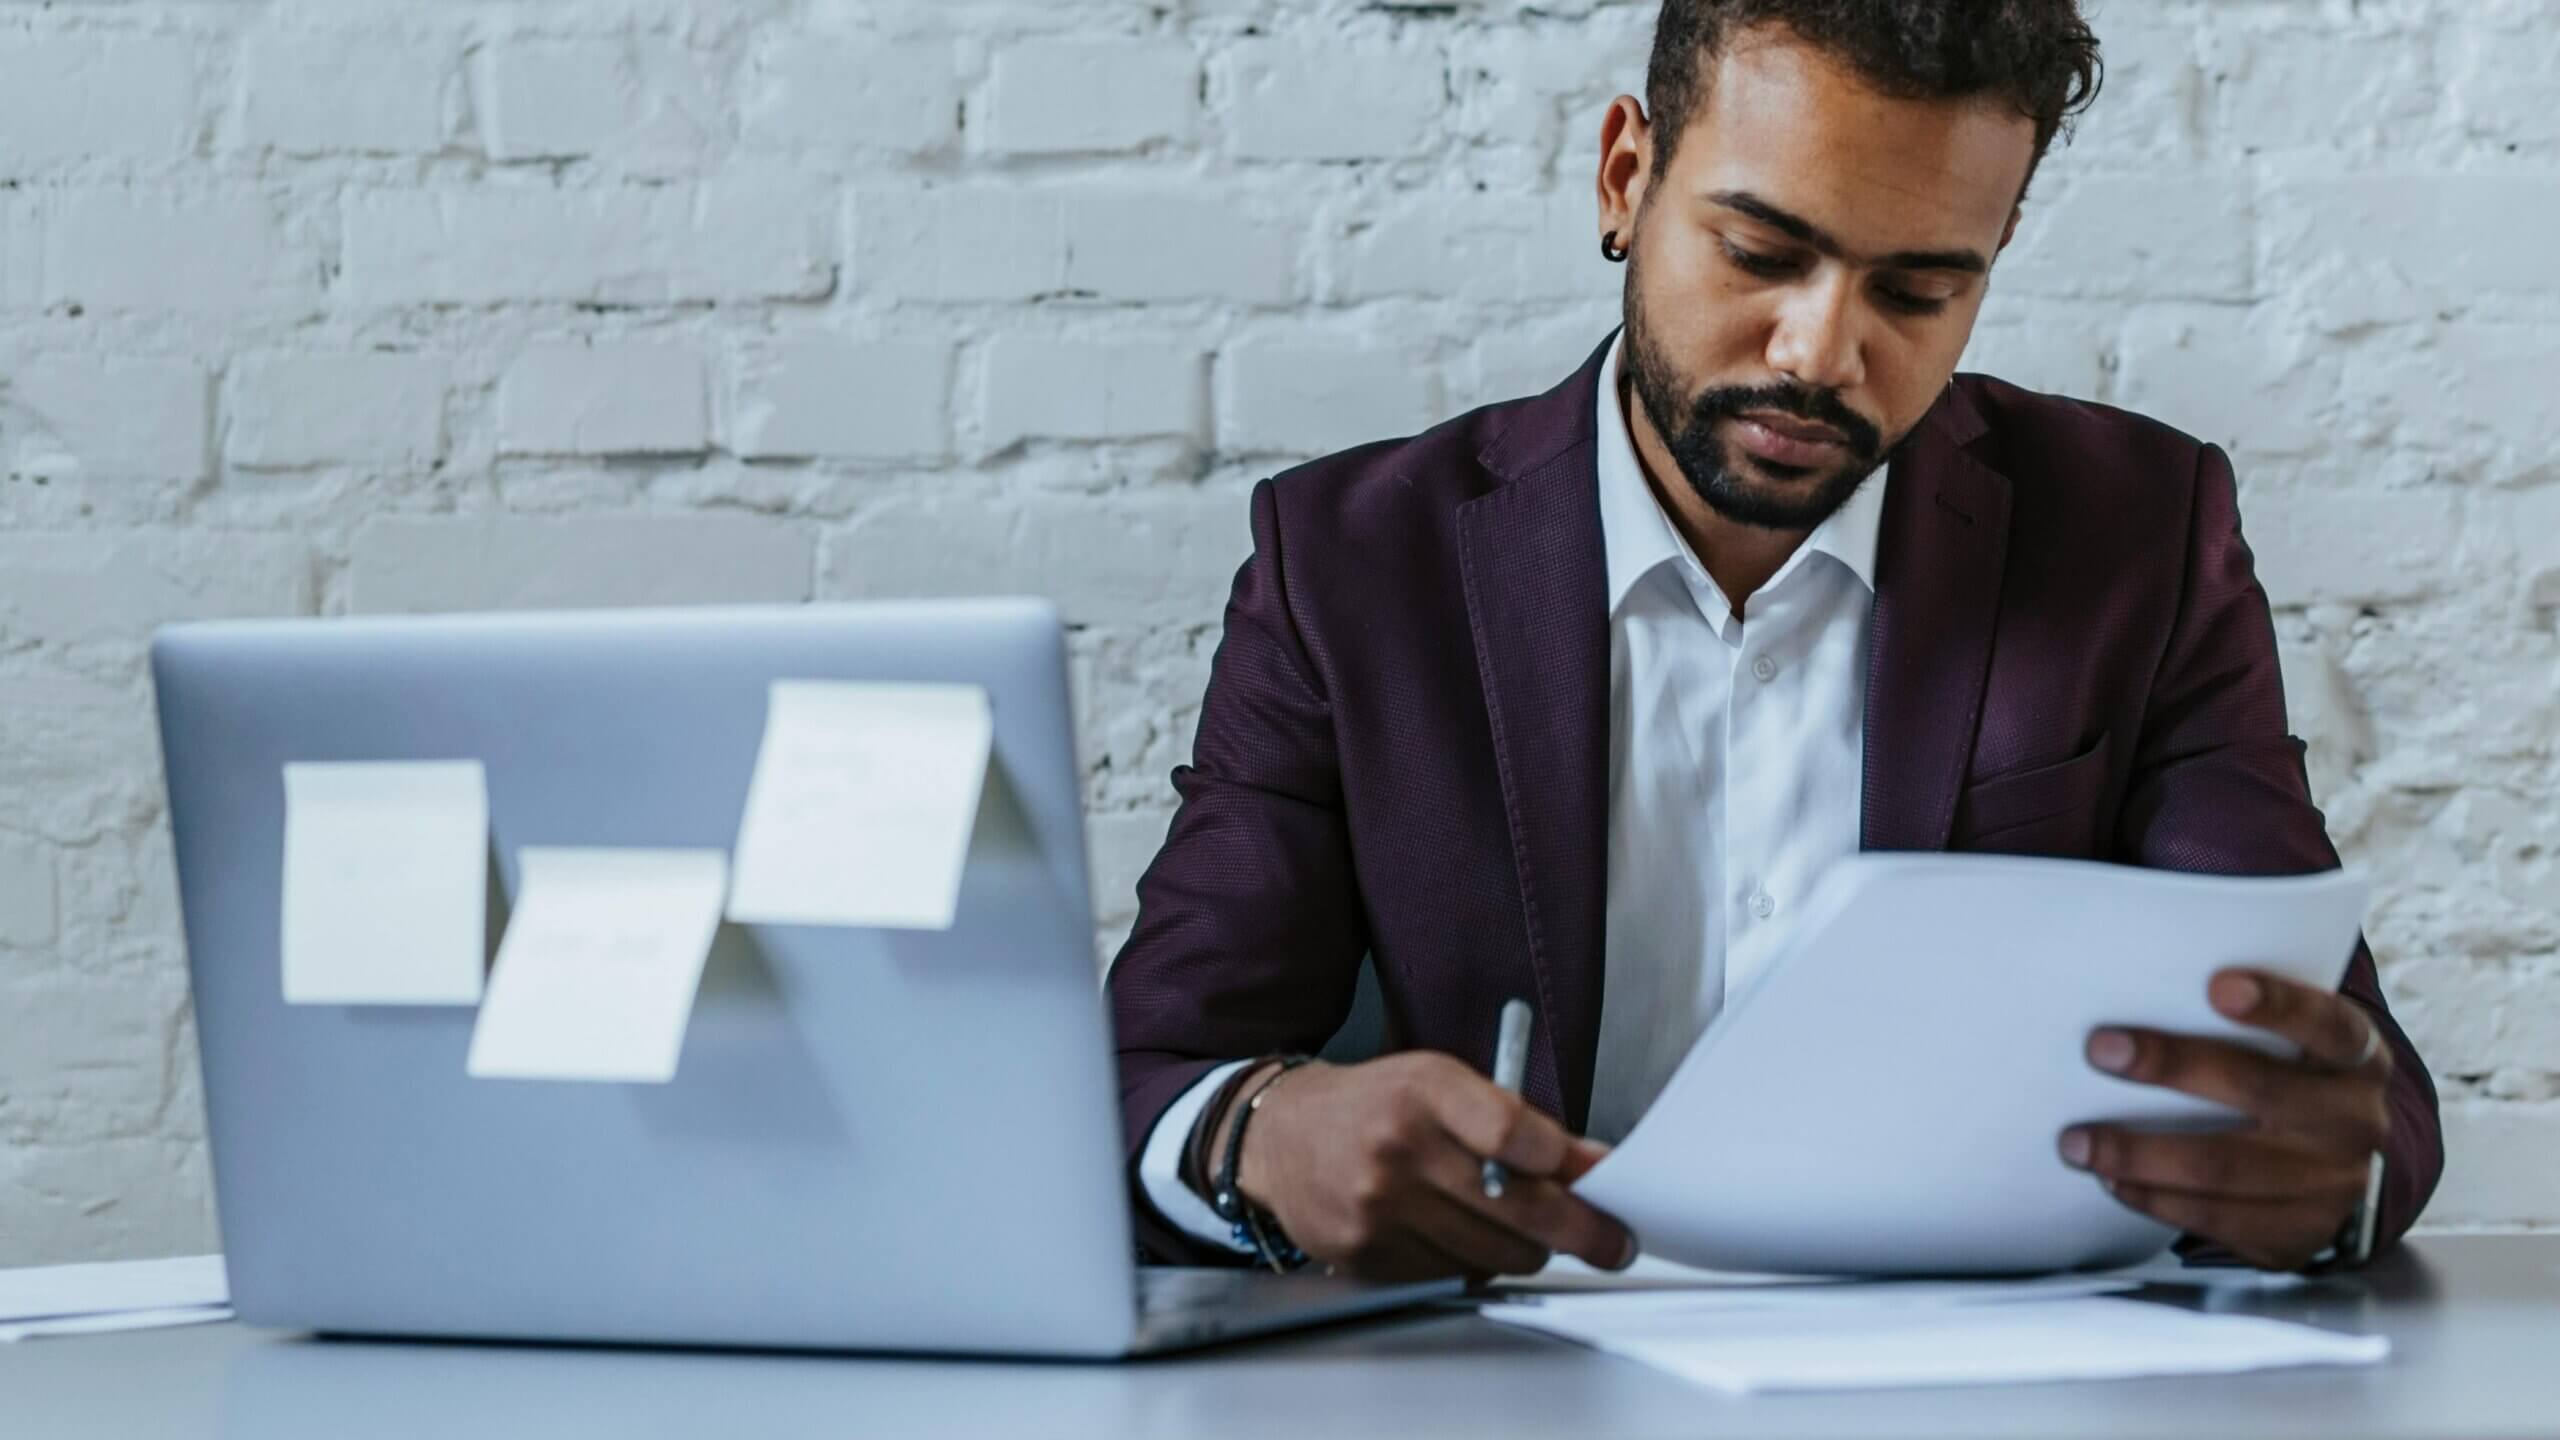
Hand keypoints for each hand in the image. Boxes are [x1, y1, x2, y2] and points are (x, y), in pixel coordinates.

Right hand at [1207, 1052, 1636, 1280]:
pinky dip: (1475, 1263)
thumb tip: (1594, 1166)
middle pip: (1515, 1206)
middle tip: (1614, 1241)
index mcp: (1422, 1091)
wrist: (1282, 1139)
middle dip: (1581, 1229)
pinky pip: (1455, 1276)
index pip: (1509, 1131)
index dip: (1565, 1162)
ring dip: (1524, 1248)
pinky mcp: (1368, 1255)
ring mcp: (1378, 1208)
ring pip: (1494, 1254)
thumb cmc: (1378, 1107)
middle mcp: (1396, 1149)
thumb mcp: (1442, 1084)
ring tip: (1518, 1227)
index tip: (1604, 1180)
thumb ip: (1517, 1121)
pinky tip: (1461, 1235)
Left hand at [2059, 968, 2390, 1269]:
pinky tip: (2112, 1180)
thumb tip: (2136, 982)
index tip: (2217, 987)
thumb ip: (2249, 1022)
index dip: (2278, 1005)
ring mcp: (2331, 1184)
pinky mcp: (2298, 1234)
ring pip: (2223, 1166)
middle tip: (2101, 1049)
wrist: (2338, 1170)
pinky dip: (2154, 1198)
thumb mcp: (2297, 1047)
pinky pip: (2216, 1218)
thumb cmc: (2290, 1081)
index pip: (2328, 1025)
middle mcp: (2354, 1120)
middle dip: (2172, 1065)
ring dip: (2139, 1152)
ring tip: (2078, 1141)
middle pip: (2258, 1088)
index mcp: (2358, 1059)